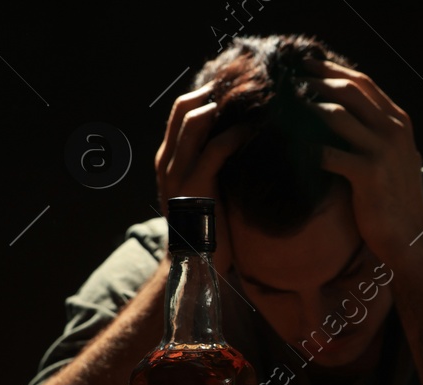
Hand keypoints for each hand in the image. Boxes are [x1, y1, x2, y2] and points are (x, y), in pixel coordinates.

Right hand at [154, 82, 252, 275]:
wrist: (195, 263)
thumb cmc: (208, 226)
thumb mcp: (205, 188)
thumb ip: (212, 163)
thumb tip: (238, 139)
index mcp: (167, 158)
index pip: (179, 111)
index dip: (204, 93)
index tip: (234, 86)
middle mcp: (167, 160)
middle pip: (183, 107)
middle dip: (214, 91)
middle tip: (246, 84)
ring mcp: (177, 172)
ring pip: (195, 121)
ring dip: (225, 106)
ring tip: (252, 98)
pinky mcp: (196, 186)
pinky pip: (216, 148)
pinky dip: (236, 134)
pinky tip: (256, 129)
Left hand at [301, 57, 422, 267]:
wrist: (410, 235)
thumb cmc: (395, 198)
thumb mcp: (395, 156)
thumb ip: (378, 132)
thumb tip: (345, 113)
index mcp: (399, 122)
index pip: (363, 82)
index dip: (332, 69)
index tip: (306, 65)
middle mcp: (394, 130)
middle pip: (349, 90)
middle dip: (315, 80)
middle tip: (288, 79)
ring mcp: (383, 151)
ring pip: (336, 114)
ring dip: (306, 109)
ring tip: (283, 108)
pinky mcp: (369, 173)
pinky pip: (327, 152)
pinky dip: (304, 147)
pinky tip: (288, 146)